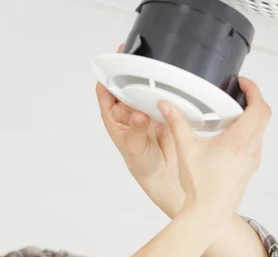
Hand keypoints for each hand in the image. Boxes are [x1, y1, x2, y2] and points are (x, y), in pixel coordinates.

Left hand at [96, 44, 183, 217]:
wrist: (166, 176)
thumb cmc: (143, 165)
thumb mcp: (134, 150)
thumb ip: (136, 132)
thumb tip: (137, 116)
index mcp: (114, 118)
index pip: (106, 91)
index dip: (107, 76)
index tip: (113, 62)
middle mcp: (129, 111)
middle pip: (126, 84)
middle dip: (130, 71)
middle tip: (139, 59)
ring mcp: (147, 109)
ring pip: (145, 87)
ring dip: (149, 79)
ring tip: (156, 68)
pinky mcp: (164, 110)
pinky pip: (164, 95)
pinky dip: (167, 89)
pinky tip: (171, 83)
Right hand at [159, 77, 271, 222]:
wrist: (208, 213)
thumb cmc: (201, 188)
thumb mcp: (186, 150)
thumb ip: (177, 124)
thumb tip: (167, 107)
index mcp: (239, 141)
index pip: (259, 108)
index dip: (254, 90)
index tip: (243, 84)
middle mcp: (251, 149)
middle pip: (262, 116)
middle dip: (252, 101)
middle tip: (237, 94)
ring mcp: (252, 159)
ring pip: (259, 130)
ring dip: (249, 118)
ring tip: (229, 114)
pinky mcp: (249, 167)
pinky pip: (253, 143)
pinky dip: (245, 133)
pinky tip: (226, 137)